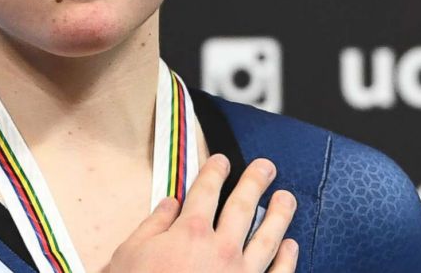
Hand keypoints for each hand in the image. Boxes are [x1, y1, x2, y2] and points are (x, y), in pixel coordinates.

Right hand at [107, 154, 298, 271]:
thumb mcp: (130, 254)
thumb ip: (153, 225)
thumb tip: (169, 204)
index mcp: (190, 233)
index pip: (206, 191)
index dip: (214, 172)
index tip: (221, 161)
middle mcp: (221, 249)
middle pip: (243, 206)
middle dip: (255, 182)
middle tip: (266, 167)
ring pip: (268, 237)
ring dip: (280, 215)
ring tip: (287, 199)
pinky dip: (287, 259)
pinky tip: (291, 245)